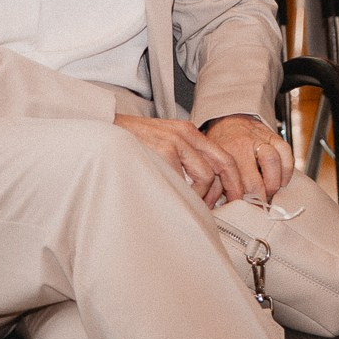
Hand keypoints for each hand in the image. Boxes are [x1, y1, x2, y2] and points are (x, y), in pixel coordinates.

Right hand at [113, 114, 247, 207]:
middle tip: (216, 209)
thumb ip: (181, 157)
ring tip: (186, 204)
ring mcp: (174, 142)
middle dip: (225, 191)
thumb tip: (200, 188)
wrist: (101, 128)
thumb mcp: (160, 141)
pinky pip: (183, 181)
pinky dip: (183, 195)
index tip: (237, 199)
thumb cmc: (128, 142)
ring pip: (206, 176)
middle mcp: (185, 134)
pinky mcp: (162, 151)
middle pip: (222, 165)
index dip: (234, 181)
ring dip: (201, 196)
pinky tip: (171, 199)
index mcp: (188, 132)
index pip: (223, 156)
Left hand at [204, 113, 293, 198]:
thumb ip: (214, 182)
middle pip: (255, 179)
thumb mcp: (210, 161)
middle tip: (258, 205)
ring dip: (273, 184)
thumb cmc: (220, 144)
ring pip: (273, 162)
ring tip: (270, 193)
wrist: (228, 119)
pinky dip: (287, 169)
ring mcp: (260, 139)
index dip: (242, 202)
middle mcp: (243, 145)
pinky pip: (286, 152)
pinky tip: (282, 180)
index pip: (235, 185)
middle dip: (259, 198)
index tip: (244, 210)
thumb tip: (217, 206)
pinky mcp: (273, 136)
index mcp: (225, 154)